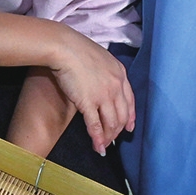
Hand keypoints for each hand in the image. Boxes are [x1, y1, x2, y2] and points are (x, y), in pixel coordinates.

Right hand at [42, 26, 134, 154]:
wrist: (65, 48)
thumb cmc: (77, 49)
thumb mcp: (100, 58)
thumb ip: (105, 71)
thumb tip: (101, 81)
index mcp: (120, 73)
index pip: (130, 101)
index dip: (130, 117)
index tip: (129, 127)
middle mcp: (116, 86)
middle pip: (122, 115)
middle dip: (118, 131)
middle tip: (112, 140)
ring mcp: (104, 95)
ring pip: (111, 123)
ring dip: (108, 137)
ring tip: (103, 146)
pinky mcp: (89, 102)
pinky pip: (96, 125)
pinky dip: (97, 138)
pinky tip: (97, 146)